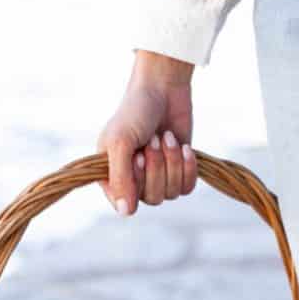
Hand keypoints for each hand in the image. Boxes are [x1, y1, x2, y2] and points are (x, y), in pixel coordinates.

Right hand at [96, 52, 198, 216]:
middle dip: (157, 167)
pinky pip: (187, 187)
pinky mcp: (178, 169)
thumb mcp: (120, 142)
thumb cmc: (135, 111)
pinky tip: (185, 147)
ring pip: (171, 193)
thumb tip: (125, 212)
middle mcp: (133, 179)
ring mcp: (157, 175)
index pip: (124, 204)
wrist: (163, 87)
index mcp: (110, 175)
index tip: (137, 156)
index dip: (136, 182)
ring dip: (172, 163)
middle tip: (153, 138)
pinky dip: (188, 168)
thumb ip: (120, 177)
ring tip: (166, 136)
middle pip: (151, 198)